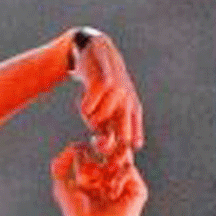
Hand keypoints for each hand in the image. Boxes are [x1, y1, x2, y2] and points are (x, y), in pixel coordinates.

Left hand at [52, 141, 146, 215]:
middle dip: (104, 143)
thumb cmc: (78, 213)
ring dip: (109, 161)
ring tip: (100, 175)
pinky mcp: (137, 189)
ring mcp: (124, 181)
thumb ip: (60, 165)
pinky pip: (129, 169)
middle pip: (110, 148)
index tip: (80, 148)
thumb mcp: (61, 187)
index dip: (87, 146)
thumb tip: (74, 144)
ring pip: (122, 155)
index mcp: (92, 175)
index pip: (93, 150)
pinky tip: (111, 192)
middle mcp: (109, 176)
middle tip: (98, 143)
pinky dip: (117, 178)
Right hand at [68, 29, 143, 165]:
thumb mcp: (106, 110)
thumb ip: (106, 132)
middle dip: (107, 147)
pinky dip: (83, 107)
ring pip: (97, 120)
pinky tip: (82, 100)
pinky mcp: (104, 81)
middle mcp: (129, 103)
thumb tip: (104, 155)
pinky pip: (88, 107)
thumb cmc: (100, 87)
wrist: (95, 52)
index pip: (131, 142)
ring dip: (87, 118)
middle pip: (121, 136)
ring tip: (84, 109)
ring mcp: (118, 92)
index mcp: (133, 111)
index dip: (119, 156)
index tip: (105, 163)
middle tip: (94, 146)